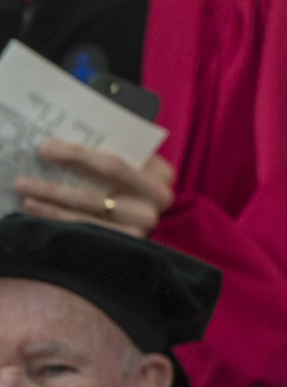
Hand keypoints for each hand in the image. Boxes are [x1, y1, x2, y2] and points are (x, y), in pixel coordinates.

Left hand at [17, 143, 174, 238]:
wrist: (142, 219)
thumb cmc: (128, 184)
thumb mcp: (131, 166)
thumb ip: (111, 153)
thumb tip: (61, 142)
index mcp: (160, 173)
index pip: (114, 163)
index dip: (78, 155)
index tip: (46, 148)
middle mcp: (158, 200)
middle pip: (101, 186)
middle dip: (60, 178)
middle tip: (26, 175)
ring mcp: (143, 224)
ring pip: (89, 208)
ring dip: (52, 199)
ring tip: (25, 190)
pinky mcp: (127, 243)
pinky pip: (85, 229)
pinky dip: (56, 218)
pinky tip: (36, 209)